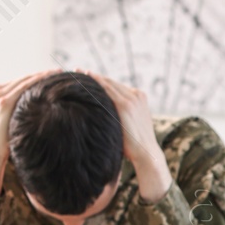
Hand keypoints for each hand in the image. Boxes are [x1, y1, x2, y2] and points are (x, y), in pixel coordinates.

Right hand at [0, 70, 56, 195]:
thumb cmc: (5, 139)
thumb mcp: (11, 118)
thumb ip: (20, 108)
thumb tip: (43, 105)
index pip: (21, 81)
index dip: (38, 77)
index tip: (55, 74)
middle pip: (24, 79)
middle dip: (43, 74)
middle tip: (61, 71)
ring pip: (25, 81)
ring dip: (43, 76)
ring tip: (59, 74)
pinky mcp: (4, 103)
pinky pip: (24, 88)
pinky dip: (37, 83)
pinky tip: (50, 82)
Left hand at [85, 71, 172, 202]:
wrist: (146, 154)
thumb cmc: (136, 145)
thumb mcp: (131, 125)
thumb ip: (121, 115)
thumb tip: (103, 116)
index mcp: (140, 98)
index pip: (117, 87)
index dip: (102, 81)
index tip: (88, 76)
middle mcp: (137, 96)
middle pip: (112, 82)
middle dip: (95, 76)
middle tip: (78, 70)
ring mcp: (132, 99)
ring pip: (108, 83)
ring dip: (93, 77)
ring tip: (77, 72)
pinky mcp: (125, 105)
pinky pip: (107, 89)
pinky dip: (96, 81)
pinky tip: (85, 77)